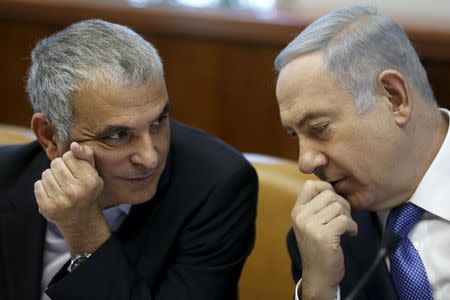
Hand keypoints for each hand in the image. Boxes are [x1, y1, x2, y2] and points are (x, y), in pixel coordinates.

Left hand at [35, 142, 109, 254]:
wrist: (80, 218)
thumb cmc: (86, 190)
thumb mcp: (93, 172)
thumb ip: (86, 155)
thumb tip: (74, 145)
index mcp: (89, 181)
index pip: (69, 156)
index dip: (70, 160)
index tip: (75, 169)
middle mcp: (75, 191)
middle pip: (56, 163)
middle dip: (59, 167)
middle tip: (66, 178)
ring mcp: (60, 201)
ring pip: (46, 173)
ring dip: (51, 177)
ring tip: (59, 185)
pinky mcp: (47, 208)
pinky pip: (38, 185)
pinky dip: (43, 187)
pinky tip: (52, 193)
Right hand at [291, 180, 357, 299]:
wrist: (318, 275)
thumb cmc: (318, 248)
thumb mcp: (310, 224)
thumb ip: (316, 207)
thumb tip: (332, 189)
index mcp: (297, 211)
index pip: (310, 185)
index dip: (327, 188)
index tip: (334, 201)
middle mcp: (301, 217)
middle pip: (329, 194)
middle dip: (342, 204)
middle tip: (344, 217)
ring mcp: (311, 226)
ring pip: (338, 207)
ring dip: (348, 217)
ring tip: (346, 228)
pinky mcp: (324, 236)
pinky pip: (345, 220)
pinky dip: (352, 227)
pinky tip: (350, 234)